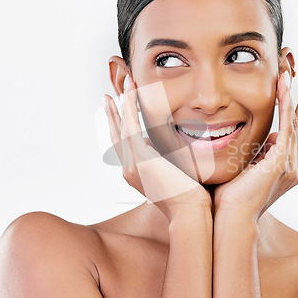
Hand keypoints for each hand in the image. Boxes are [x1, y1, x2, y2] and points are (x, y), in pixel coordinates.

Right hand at [103, 77, 211, 221]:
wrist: (189, 212)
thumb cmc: (188, 197)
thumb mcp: (174, 173)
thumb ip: (166, 157)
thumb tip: (164, 143)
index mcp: (137, 172)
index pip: (124, 144)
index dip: (119, 126)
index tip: (117, 111)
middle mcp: (130, 169)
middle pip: (117, 135)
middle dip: (113, 113)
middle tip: (108, 96)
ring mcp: (132, 165)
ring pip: (123, 128)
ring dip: (123, 104)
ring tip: (123, 85)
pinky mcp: (140, 160)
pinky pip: (130, 128)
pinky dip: (129, 109)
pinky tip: (129, 94)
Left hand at [213, 72, 297, 222]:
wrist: (232, 216)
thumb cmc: (232, 197)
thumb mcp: (248, 168)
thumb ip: (259, 153)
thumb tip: (267, 139)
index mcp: (286, 169)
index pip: (293, 136)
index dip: (294, 114)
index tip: (291, 95)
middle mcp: (294, 166)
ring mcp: (291, 164)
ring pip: (294, 123)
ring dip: (291, 98)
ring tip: (288, 76)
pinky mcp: (283, 160)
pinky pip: (288, 126)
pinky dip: (286, 105)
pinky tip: (284, 88)